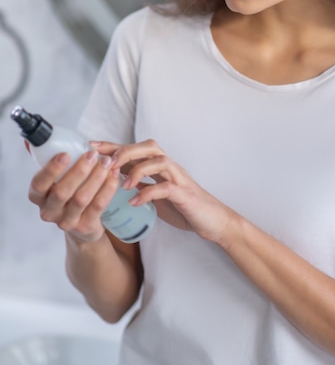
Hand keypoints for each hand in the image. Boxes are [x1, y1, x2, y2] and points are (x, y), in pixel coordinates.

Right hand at [28, 149, 119, 241]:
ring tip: (107, 162)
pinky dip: (108, 188)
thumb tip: (31, 139)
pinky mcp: (86, 226)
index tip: (65, 154)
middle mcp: (49, 211)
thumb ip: (45, 158)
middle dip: (79, 171)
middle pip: (62, 192)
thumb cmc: (67, 191)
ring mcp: (67, 221)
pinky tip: (114, 175)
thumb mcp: (54, 178)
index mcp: (38, 196)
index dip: (51, 169)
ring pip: (82, 198)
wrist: (82, 223)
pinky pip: (98, 206)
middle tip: (92, 154)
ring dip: (96, 177)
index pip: (39, 184)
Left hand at [90, 140, 235, 244]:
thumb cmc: (184, 206)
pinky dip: (149, 193)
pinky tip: (135, 202)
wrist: (213, 220)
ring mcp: (178, 178)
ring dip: (138, 169)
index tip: (90, 145)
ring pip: (159, 161)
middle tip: (107, 163)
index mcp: (160, 166)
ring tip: (121, 183)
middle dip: (125, 151)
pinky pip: (166, 188)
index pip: (135, 149)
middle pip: (148, 147)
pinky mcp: (185, 194)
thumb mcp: (157, 194)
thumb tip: (115, 183)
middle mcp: (169, 167)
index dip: (113, 145)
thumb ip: (141, 185)